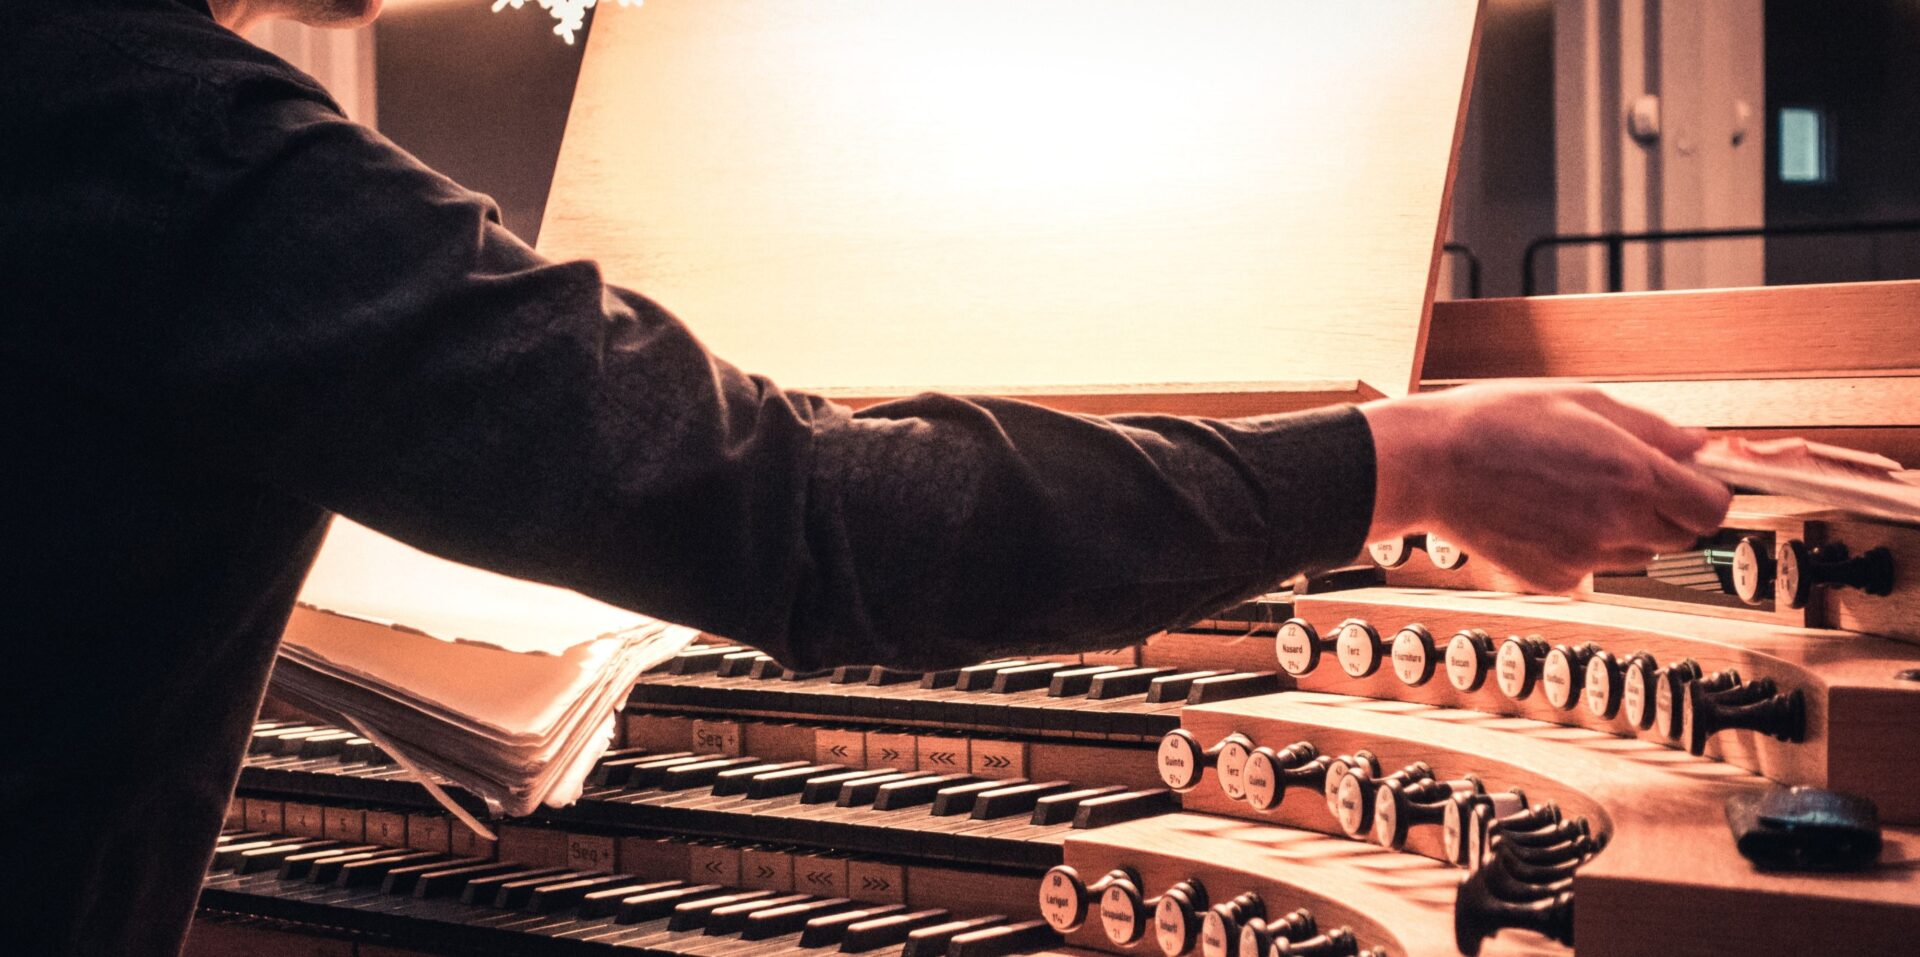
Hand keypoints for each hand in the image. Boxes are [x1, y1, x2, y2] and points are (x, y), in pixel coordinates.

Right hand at [1359, 382, 1732, 593]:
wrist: (1429, 464)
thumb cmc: (1493, 423)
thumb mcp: (1581, 401)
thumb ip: (1650, 428)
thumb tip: (1697, 444)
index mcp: (1630, 475)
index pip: (1714, 507)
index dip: (1708, 493)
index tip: (1694, 482)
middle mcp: (1614, 523)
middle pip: (1682, 536)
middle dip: (1668, 509)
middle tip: (1627, 480)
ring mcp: (1583, 557)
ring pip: (1638, 555)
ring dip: (1626, 530)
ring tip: (1577, 494)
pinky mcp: (1554, 579)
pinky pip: (1592, 568)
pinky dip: (1583, 548)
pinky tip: (1549, 515)